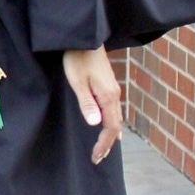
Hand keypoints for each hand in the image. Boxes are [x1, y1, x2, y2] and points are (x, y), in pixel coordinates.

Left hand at [62, 46, 121, 163]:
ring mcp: (112, 89)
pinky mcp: (108, 84)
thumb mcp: (77, 80)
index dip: (104, 144)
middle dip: (108, 143)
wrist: (84, 37)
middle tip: (98, 157)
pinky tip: (106, 124)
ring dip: (110, 134)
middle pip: (116, 125)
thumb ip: (87, 102)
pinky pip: (113, 109)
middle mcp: (114, 94)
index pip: (111, 128)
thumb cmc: (77, 57)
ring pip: (116, 117)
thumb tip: (95, 124)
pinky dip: (111, 122)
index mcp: (109, 96)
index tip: (96, 157)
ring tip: (103, 147)